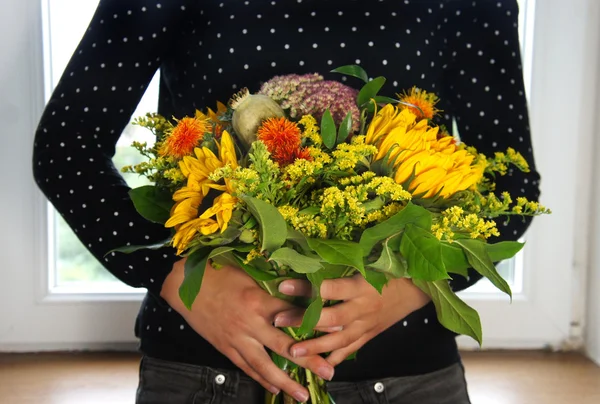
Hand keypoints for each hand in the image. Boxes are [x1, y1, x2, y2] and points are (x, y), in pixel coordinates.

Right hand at [161, 259, 334, 402]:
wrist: (183, 284)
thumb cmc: (217, 271)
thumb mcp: (247, 272)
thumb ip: (270, 285)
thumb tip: (297, 288)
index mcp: (257, 300)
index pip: (292, 315)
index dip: (315, 322)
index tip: (337, 329)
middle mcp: (249, 323)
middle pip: (283, 346)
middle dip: (308, 361)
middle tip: (329, 371)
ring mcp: (236, 338)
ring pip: (263, 365)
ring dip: (284, 382)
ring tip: (302, 395)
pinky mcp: (224, 347)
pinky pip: (245, 366)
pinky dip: (260, 378)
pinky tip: (274, 388)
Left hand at [273, 275, 430, 365]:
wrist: (418, 287)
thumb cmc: (390, 268)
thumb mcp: (369, 260)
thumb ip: (342, 260)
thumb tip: (309, 254)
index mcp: (362, 286)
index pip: (329, 288)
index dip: (306, 287)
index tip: (283, 284)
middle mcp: (363, 308)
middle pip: (330, 318)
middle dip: (303, 321)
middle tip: (278, 320)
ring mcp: (366, 324)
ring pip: (338, 340)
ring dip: (314, 347)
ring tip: (293, 351)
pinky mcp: (370, 334)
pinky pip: (350, 349)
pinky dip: (335, 358)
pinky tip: (320, 367)